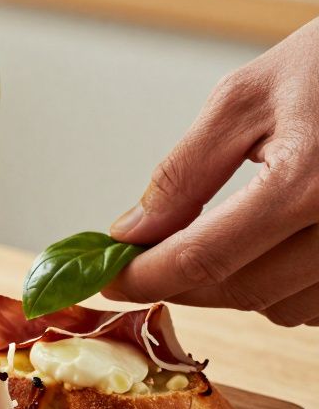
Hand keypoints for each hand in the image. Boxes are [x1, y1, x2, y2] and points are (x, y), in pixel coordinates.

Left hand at [106, 19, 318, 326]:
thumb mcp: (246, 99)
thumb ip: (184, 173)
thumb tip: (131, 233)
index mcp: (308, 183)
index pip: (203, 259)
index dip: (145, 277)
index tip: (110, 279)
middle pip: (241, 292)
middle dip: (184, 282)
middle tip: (148, 261)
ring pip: (283, 308)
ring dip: (239, 287)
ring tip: (222, 240)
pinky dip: (287, 287)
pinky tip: (274, 248)